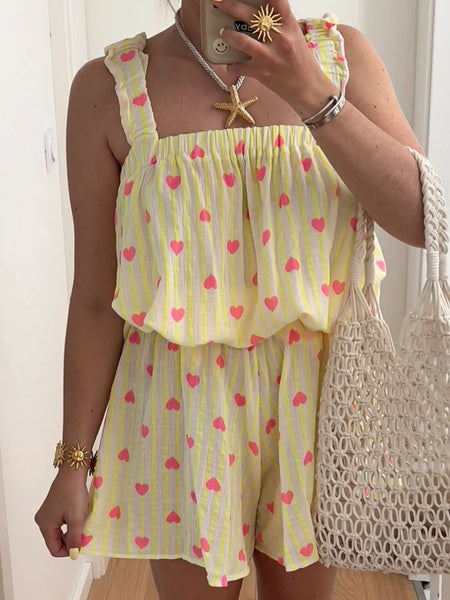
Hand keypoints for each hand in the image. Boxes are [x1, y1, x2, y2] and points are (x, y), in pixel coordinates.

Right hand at [34, 470, 89, 557]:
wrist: (72, 473)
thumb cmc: (73, 493)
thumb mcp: (76, 518)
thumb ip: (75, 538)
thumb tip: (74, 555)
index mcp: (45, 526)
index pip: (54, 550)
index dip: (69, 550)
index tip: (81, 543)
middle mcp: (42, 521)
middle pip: (56, 541)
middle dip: (71, 539)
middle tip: (84, 532)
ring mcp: (47, 514)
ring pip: (59, 532)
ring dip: (71, 530)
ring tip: (81, 522)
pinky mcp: (52, 507)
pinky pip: (60, 522)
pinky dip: (69, 523)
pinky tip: (78, 515)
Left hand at [214, 0, 338, 115]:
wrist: (307, 88)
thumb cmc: (300, 61)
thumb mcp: (293, 36)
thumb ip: (278, 24)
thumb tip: (257, 16)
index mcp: (289, 25)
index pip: (276, 0)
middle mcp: (279, 38)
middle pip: (251, 16)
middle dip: (231, 6)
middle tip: (219, 2)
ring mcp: (269, 56)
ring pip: (241, 40)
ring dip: (228, 35)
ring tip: (223, 33)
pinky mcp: (261, 73)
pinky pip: (238, 66)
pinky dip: (232, 65)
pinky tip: (231, 64)